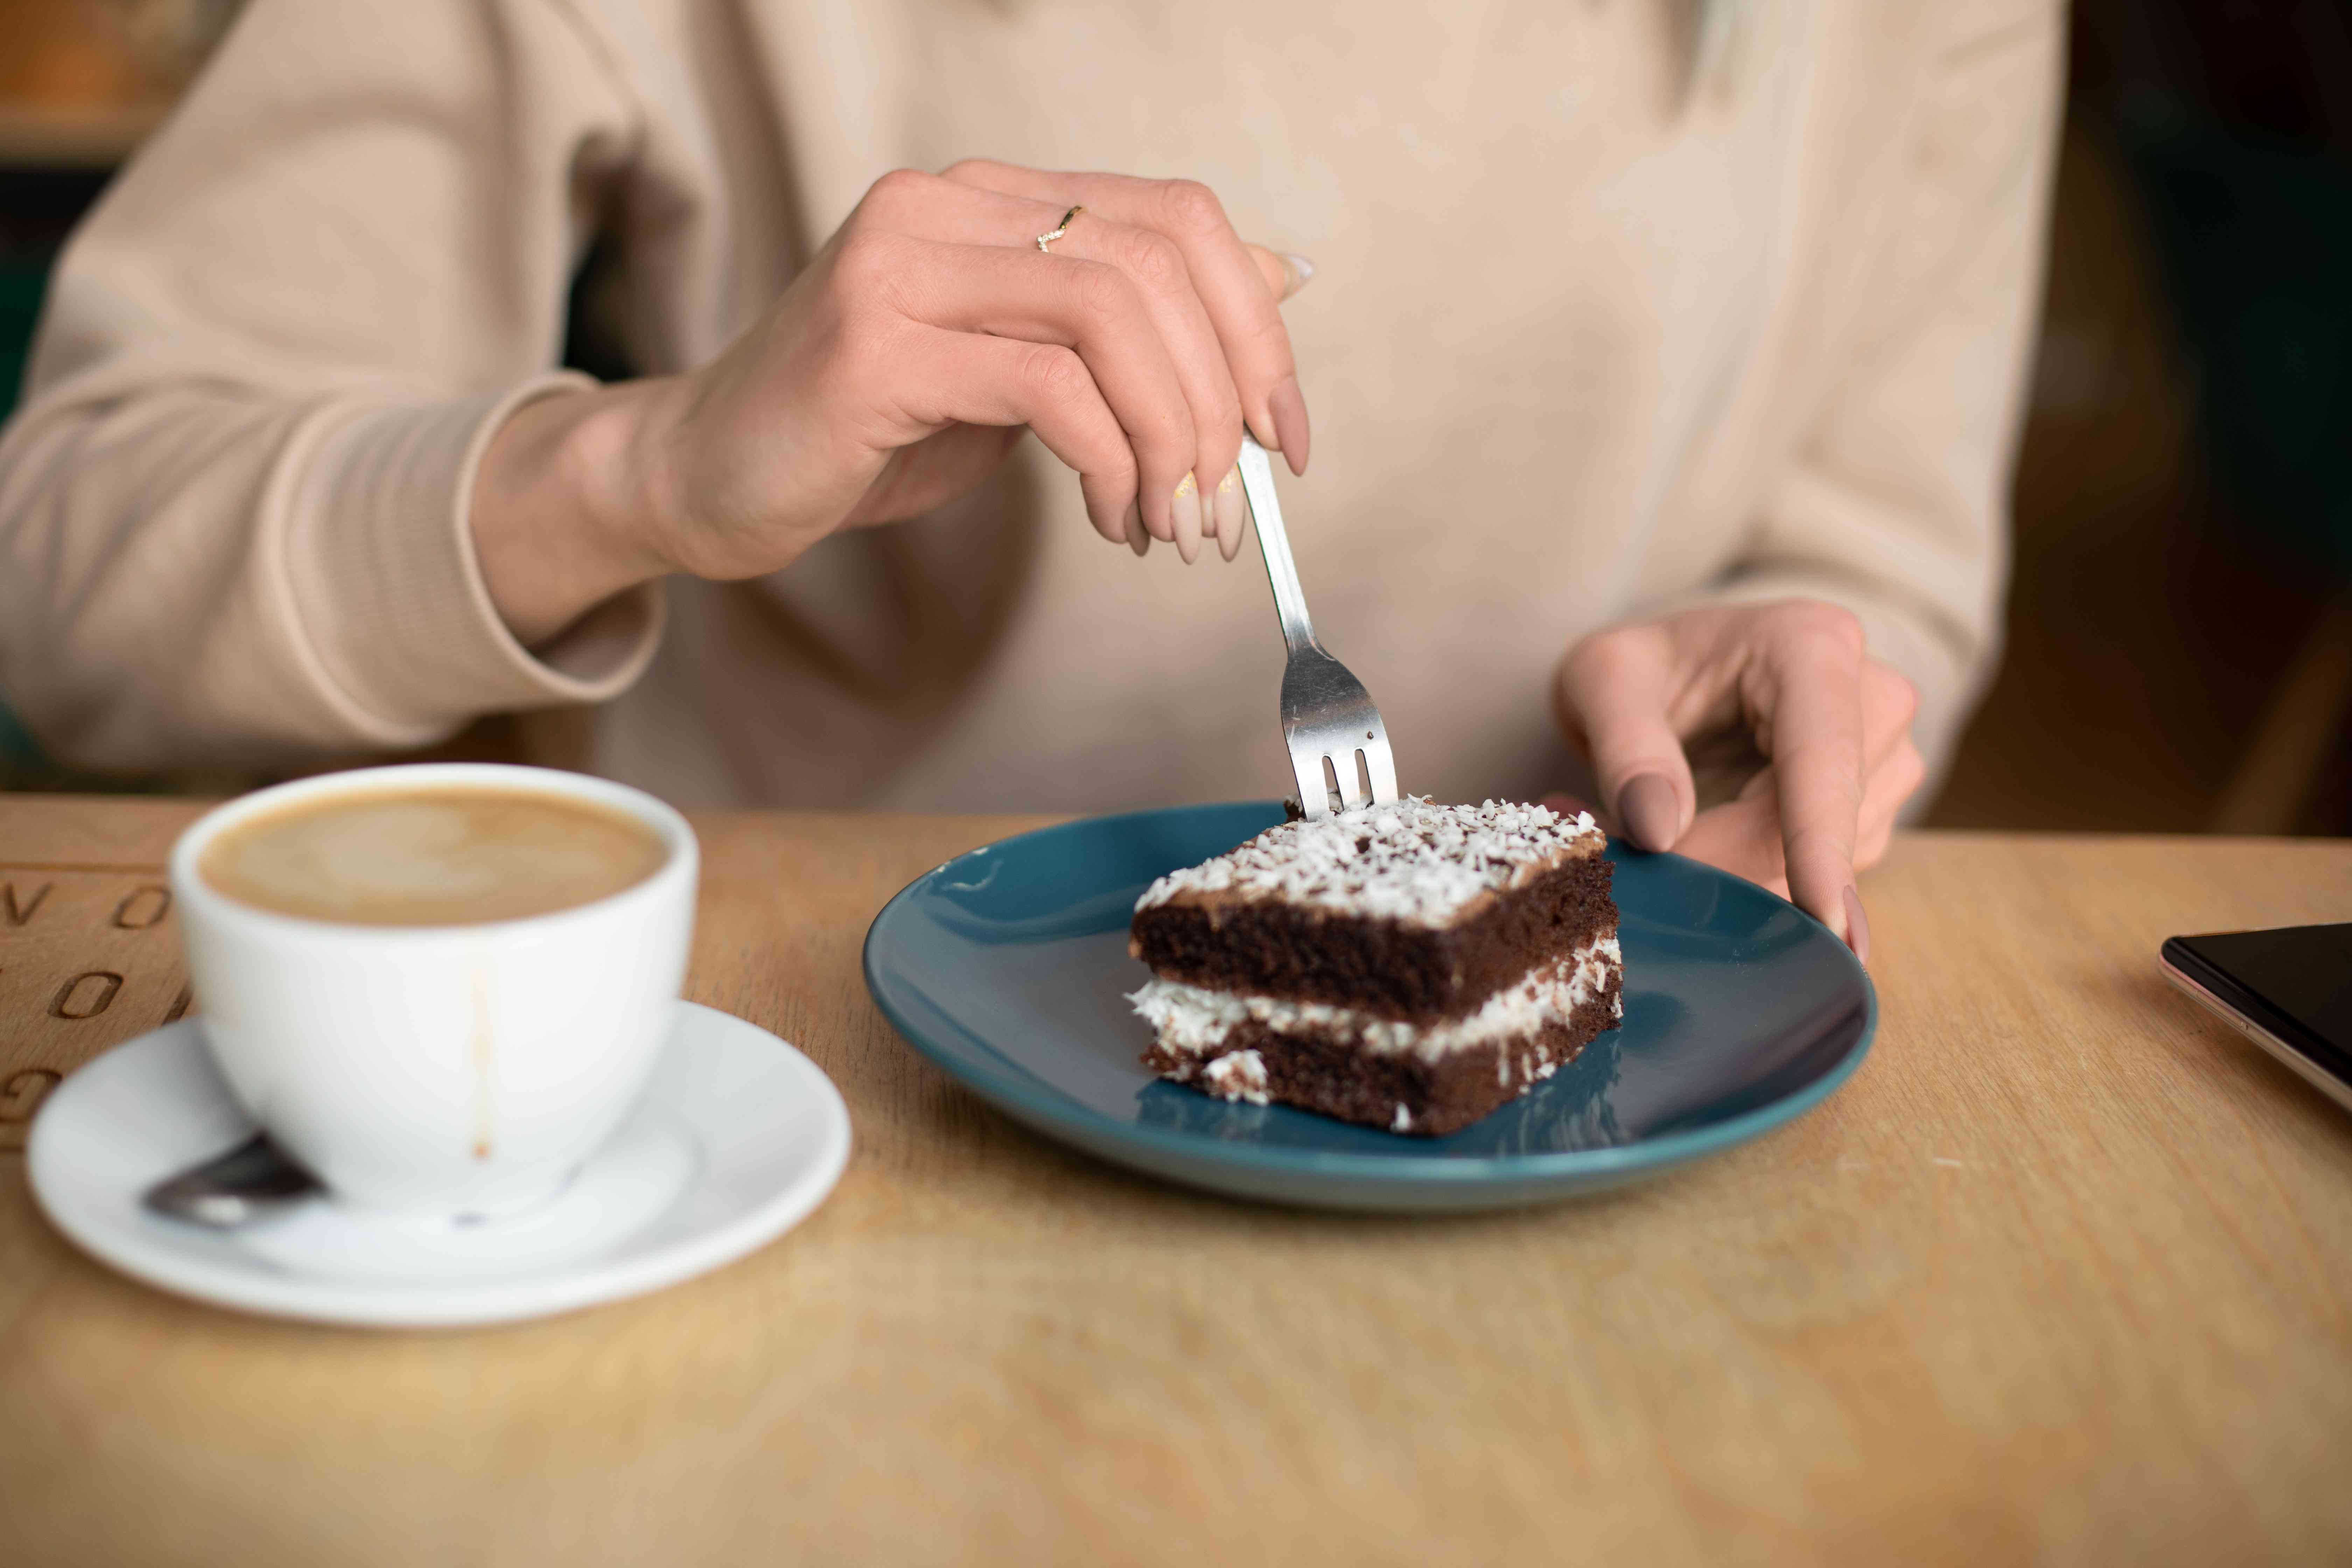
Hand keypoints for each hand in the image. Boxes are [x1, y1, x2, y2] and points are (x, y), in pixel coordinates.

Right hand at [473, 162, 1313, 644]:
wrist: (704, 476)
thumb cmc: (867, 432)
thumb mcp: (1017, 369)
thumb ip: (1122, 327)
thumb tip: (1275, 283)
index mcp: (988, 198)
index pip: (1175, 218)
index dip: (1254, 323)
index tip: (1281, 435)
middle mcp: (945, 204)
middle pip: (1157, 261)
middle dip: (1223, 396)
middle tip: (1229, 506)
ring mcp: (902, 266)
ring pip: (1112, 316)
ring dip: (1172, 438)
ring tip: (1174, 526)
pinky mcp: (874, 346)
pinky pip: (1047, 387)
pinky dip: (1112, 463)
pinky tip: (1112, 521)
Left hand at [1550, 601, 1925, 962]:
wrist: (1677, 667)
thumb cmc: (1643, 666)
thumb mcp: (1603, 678)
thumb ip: (1625, 747)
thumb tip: (1660, 830)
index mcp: (1811, 645)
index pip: (1823, 758)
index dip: (1819, 843)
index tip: (1824, 919)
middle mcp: (1872, 694)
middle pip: (1817, 822)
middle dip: (1729, 865)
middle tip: (1642, 872)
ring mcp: (1886, 753)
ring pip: (1826, 859)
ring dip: (1741, 873)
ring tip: (1668, 837)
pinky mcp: (1877, 803)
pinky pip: (1825, 871)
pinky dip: (1761, 877)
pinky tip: (1714, 844)